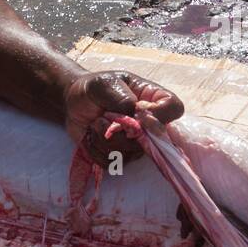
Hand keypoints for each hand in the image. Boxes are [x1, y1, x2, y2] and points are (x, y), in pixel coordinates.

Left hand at [64, 70, 183, 166]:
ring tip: (95, 122)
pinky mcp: (119, 155)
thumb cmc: (93, 89)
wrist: (73, 103)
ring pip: (130, 153)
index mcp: (153, 99)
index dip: (159, 115)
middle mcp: (149, 124)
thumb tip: (135, 115)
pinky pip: (112, 162)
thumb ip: (123, 98)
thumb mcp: (105, 84)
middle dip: (122, 131)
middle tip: (103, 117)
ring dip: (105, 139)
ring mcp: (135, 142)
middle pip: (153, 140)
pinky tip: (91, 136)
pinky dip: (96, 150)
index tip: (136, 110)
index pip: (174, 109)